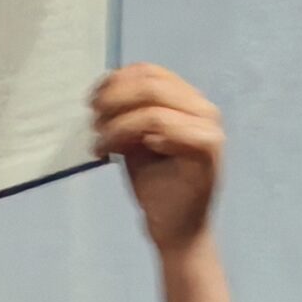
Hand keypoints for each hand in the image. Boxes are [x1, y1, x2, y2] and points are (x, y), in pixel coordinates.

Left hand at [93, 64, 225, 251]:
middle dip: (113, 100)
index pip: (150, 72)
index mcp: (190, 102)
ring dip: (116, 123)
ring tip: (100, 143)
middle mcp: (205, 109)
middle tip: (93, 122)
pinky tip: (118, 153)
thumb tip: (104, 88)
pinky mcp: (206, 149)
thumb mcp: (136, 140)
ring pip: (151, 107)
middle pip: (151, 84)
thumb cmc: (157, 186)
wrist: (176, 230)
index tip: (91, 101)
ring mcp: (210, 129)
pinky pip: (161, 126)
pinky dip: (132, 134)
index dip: (115, 80)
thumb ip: (129, 112)